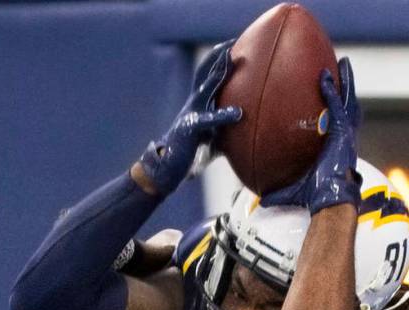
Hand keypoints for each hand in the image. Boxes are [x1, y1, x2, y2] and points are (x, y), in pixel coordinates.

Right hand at [139, 40, 242, 195]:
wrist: (164, 168)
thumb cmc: (189, 155)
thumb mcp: (212, 139)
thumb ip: (225, 130)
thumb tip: (244, 130)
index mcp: (198, 105)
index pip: (208, 77)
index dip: (219, 61)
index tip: (232, 45)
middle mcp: (193, 105)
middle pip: (205, 74)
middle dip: (218, 57)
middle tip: (233, 42)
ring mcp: (190, 114)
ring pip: (206, 89)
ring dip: (219, 74)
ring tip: (233, 61)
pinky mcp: (190, 129)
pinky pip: (209, 120)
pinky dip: (224, 116)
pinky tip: (238, 113)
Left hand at [262, 57, 360, 213]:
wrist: (327, 201)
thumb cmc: (313, 197)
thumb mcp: (290, 189)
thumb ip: (276, 189)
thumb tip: (259, 198)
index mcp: (331, 147)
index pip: (333, 123)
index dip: (333, 109)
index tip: (327, 95)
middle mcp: (340, 138)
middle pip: (345, 107)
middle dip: (345, 88)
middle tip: (340, 70)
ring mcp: (344, 134)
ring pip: (347, 101)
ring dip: (346, 82)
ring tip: (343, 64)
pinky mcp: (343, 133)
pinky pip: (338, 107)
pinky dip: (333, 92)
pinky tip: (325, 77)